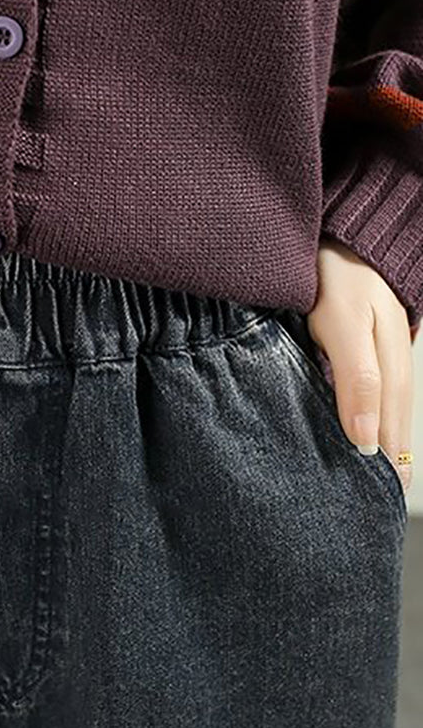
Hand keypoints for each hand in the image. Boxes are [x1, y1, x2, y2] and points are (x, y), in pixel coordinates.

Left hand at [309, 236, 413, 495]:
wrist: (337, 230)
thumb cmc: (334, 275)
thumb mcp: (343, 326)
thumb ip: (356, 379)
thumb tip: (366, 441)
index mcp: (387, 361)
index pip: (386, 424)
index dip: (384, 458)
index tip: (380, 495)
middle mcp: (391, 356)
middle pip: (393, 416)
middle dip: (391, 455)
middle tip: (387, 497)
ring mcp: (384, 345)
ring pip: (389, 402)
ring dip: (388, 438)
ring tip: (386, 474)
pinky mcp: (370, 338)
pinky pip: (379, 385)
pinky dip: (377, 412)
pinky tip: (371, 429)